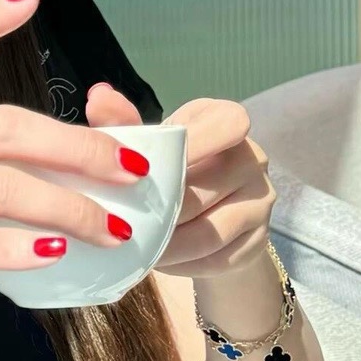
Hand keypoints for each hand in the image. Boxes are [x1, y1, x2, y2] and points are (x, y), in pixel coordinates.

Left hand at [85, 82, 275, 279]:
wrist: (209, 215)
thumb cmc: (174, 168)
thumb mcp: (152, 143)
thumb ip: (127, 123)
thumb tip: (98, 96)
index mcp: (228, 123)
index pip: (228, 124)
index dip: (195, 143)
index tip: (148, 166)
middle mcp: (253, 158)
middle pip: (206, 188)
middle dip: (160, 209)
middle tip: (121, 223)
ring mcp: (262, 202)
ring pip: (209, 231)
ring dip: (167, 245)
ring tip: (134, 247)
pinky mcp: (259, 242)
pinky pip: (216, 259)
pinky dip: (181, 264)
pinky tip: (157, 261)